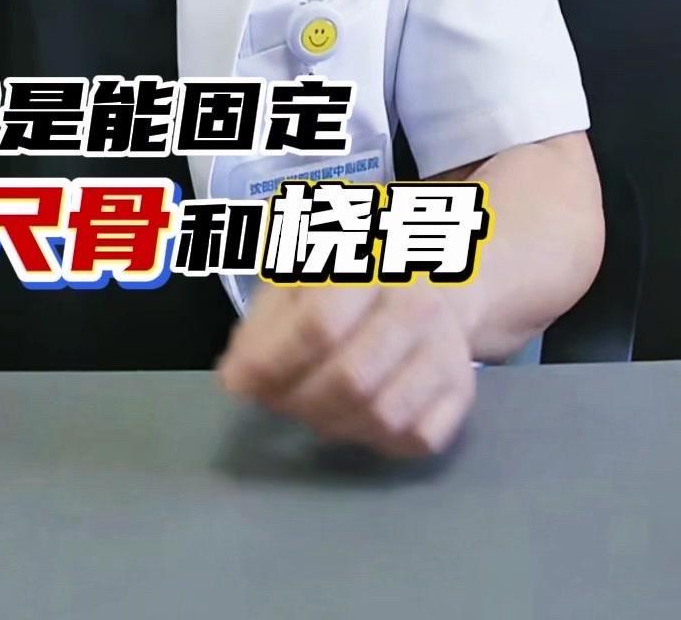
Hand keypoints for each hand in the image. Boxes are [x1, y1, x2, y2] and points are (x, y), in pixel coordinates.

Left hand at [215, 277, 476, 458]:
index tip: (239, 382)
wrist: (434, 277)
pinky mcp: (463, 390)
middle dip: (297, 401)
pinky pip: (415, 439)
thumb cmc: (349, 272)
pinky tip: (352, 416)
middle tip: (273, 400)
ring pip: (382, 417)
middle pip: (350, 380)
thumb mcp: (298, 269)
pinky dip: (374, 440)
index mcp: (371, 261)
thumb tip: (237, 379)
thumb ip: (262, 321)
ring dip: (330, 424)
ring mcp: (448, 349)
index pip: (319, 326)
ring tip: (307, 406)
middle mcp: (419, 304)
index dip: (272, 363)